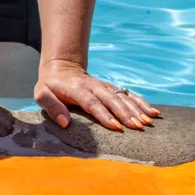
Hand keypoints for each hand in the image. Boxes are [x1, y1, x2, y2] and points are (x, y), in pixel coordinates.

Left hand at [35, 59, 161, 131]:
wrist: (61, 67)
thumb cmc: (50, 85)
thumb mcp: (41, 93)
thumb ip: (51, 106)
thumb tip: (65, 123)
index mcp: (76, 88)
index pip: (92, 102)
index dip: (104, 114)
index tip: (116, 127)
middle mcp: (93, 86)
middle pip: (111, 99)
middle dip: (125, 113)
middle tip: (138, 126)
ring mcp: (104, 86)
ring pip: (122, 96)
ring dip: (136, 108)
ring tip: (148, 121)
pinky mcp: (111, 88)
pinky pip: (128, 94)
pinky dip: (141, 102)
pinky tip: (153, 112)